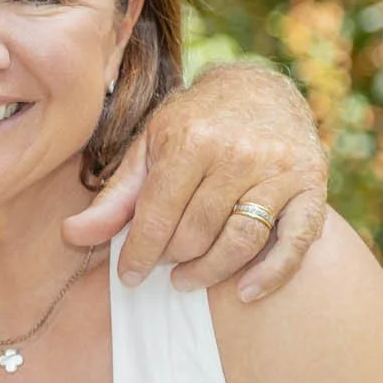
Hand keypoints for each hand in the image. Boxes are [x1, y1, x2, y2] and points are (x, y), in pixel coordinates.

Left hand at [66, 62, 326, 300]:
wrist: (260, 90)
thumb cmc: (195, 123)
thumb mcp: (149, 149)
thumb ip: (115, 196)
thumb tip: (71, 234)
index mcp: (190, 140)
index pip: (157, 215)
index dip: (138, 253)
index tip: (128, 275)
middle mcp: (237, 153)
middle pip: (197, 233)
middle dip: (172, 258)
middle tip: (162, 266)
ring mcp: (278, 170)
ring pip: (240, 242)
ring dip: (210, 271)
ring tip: (187, 279)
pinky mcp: (311, 185)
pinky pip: (294, 242)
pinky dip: (271, 275)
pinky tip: (244, 293)